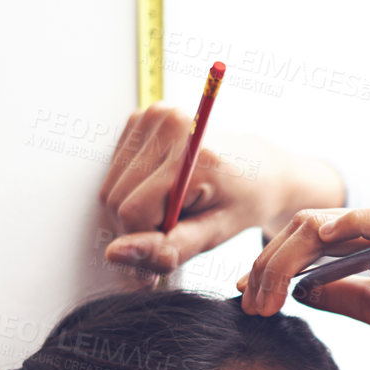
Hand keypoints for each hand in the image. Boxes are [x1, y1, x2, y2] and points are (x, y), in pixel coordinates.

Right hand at [95, 103, 339, 278]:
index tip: (168, 250)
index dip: (144, 241)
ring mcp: (152, 115)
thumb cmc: (242, 203)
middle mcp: (169, 124)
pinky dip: (132, 190)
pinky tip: (162, 192)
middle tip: (174, 230)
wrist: (259, 167)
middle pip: (115, 200)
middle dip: (138, 227)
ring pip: (110, 188)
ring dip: (134, 211)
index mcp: (194, 155)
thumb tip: (114, 254)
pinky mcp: (141, 117)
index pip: (133, 212)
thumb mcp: (215, 234)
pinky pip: (115, 172)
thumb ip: (166, 248)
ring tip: (172, 211)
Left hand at [237, 205, 369, 369]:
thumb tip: (301, 290)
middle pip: (307, 226)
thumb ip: (343, 295)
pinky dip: (296, 258)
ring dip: (272, 264)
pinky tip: (281, 289)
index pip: (320, 235)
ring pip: (310, 226)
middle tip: (246, 303)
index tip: (250, 294)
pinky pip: (330, 233)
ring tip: (257, 304)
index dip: (277, 263)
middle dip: (266, 264)